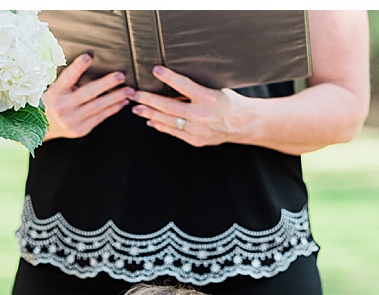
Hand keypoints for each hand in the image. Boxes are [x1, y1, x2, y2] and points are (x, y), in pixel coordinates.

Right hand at [43, 53, 133, 140]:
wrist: (45, 126)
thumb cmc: (54, 102)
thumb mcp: (56, 89)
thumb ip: (70, 81)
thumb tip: (91, 66)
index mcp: (56, 92)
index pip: (67, 76)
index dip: (78, 67)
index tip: (88, 56)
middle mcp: (63, 106)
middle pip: (88, 93)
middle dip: (106, 83)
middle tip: (120, 76)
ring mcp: (72, 120)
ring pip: (98, 106)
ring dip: (115, 97)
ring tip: (128, 90)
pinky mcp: (81, 129)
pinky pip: (100, 117)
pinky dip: (112, 109)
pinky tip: (122, 102)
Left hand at [130, 65, 253, 146]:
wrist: (244, 124)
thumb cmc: (230, 104)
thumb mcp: (215, 90)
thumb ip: (194, 90)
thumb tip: (172, 84)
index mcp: (208, 98)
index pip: (184, 85)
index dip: (168, 77)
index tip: (155, 70)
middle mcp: (201, 115)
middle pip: (169, 106)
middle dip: (148, 100)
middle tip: (134, 94)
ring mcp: (198, 130)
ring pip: (168, 121)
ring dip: (150, 114)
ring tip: (137, 108)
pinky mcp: (196, 140)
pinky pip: (174, 133)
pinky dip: (161, 126)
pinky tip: (151, 121)